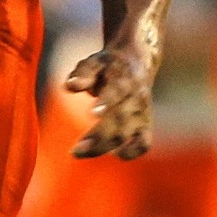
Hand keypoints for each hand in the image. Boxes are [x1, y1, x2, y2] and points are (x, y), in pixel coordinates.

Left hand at [62, 43, 155, 159]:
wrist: (137, 61)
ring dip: (104, 147)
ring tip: (79, 152)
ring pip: (126, 134)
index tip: (93, 113)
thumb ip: (82, 73)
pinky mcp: (146, 124)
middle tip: (76, 150)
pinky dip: (131, 152)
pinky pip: (143, 144)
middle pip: (119, 119)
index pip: (117, 91)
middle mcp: (136, 97)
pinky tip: (113, 154)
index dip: (107, 102)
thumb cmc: (107, 66)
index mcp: (124, 79)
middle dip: (98, 136)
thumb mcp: (93, 63)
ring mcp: (142, 112)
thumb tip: (70, 86)